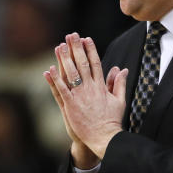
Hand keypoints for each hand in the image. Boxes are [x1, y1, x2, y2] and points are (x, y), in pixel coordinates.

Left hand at [44, 33, 128, 159]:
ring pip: (70, 74)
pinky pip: (61, 90)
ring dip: (64, 59)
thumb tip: (122, 69)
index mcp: (101, 86)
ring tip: (59, 46)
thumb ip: (119, 83)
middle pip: (82, 64)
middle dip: (76, 48)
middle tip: (71, 35)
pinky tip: (50, 70)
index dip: (90, 49)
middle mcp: (90, 88)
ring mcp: (80, 96)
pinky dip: (55, 79)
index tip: (86, 38)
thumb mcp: (119, 100)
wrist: (104, 137)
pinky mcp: (71, 106)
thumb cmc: (111, 120)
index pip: (95, 63)